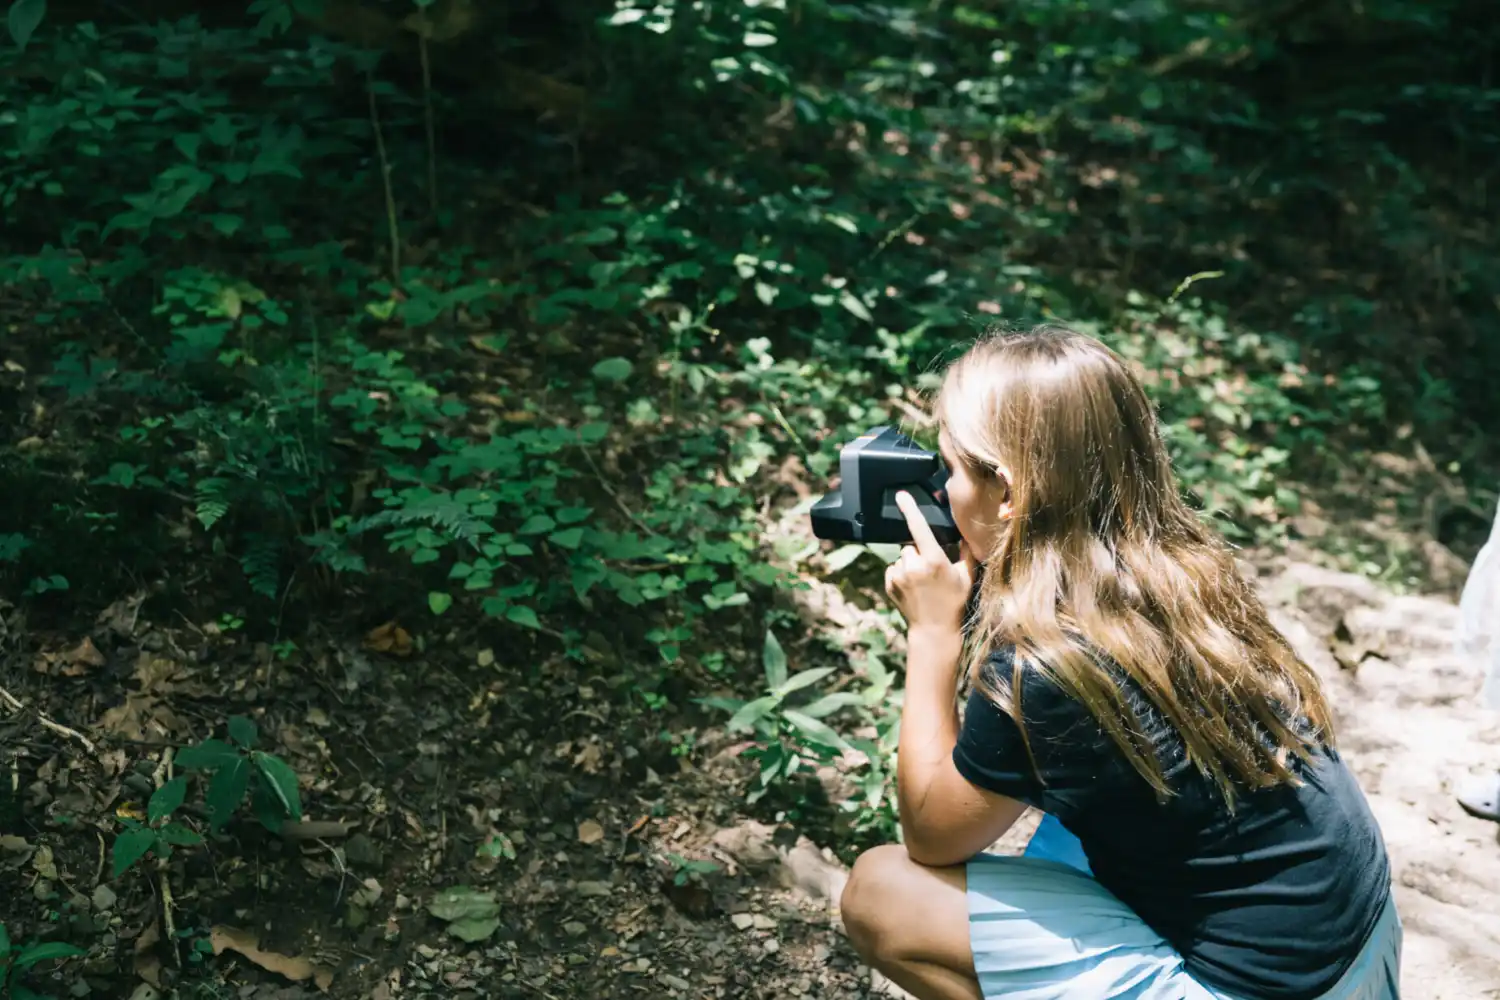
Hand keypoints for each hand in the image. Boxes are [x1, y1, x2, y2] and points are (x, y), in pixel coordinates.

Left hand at [884, 491, 979, 636]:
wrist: (933, 629)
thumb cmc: (953, 602)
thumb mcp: (966, 577)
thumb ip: (967, 554)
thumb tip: (967, 535)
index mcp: (933, 560)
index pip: (919, 528)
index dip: (910, 509)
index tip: (901, 495)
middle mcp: (913, 566)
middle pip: (910, 546)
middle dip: (918, 552)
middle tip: (929, 569)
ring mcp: (899, 576)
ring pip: (901, 558)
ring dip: (908, 564)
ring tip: (921, 581)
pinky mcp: (889, 584)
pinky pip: (892, 569)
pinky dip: (900, 574)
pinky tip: (912, 587)